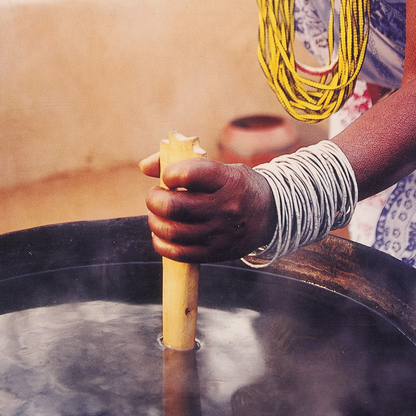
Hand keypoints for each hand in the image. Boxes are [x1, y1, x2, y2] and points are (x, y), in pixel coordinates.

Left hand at [140, 154, 274, 262]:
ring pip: (173, 232)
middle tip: (155, 195)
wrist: (271, 214)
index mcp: (228, 180)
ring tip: (156, 214)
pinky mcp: (215, 253)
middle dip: (154, 200)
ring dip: (155, 221)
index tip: (169, 176)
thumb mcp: (220, 167)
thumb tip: (144, 167)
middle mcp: (225, 207)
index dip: (171, 174)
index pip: (190, 175)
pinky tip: (161, 233)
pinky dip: (161, 243)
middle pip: (175, 207)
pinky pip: (179, 254)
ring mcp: (220, 233)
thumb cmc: (236, 184)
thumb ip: (182, 162)